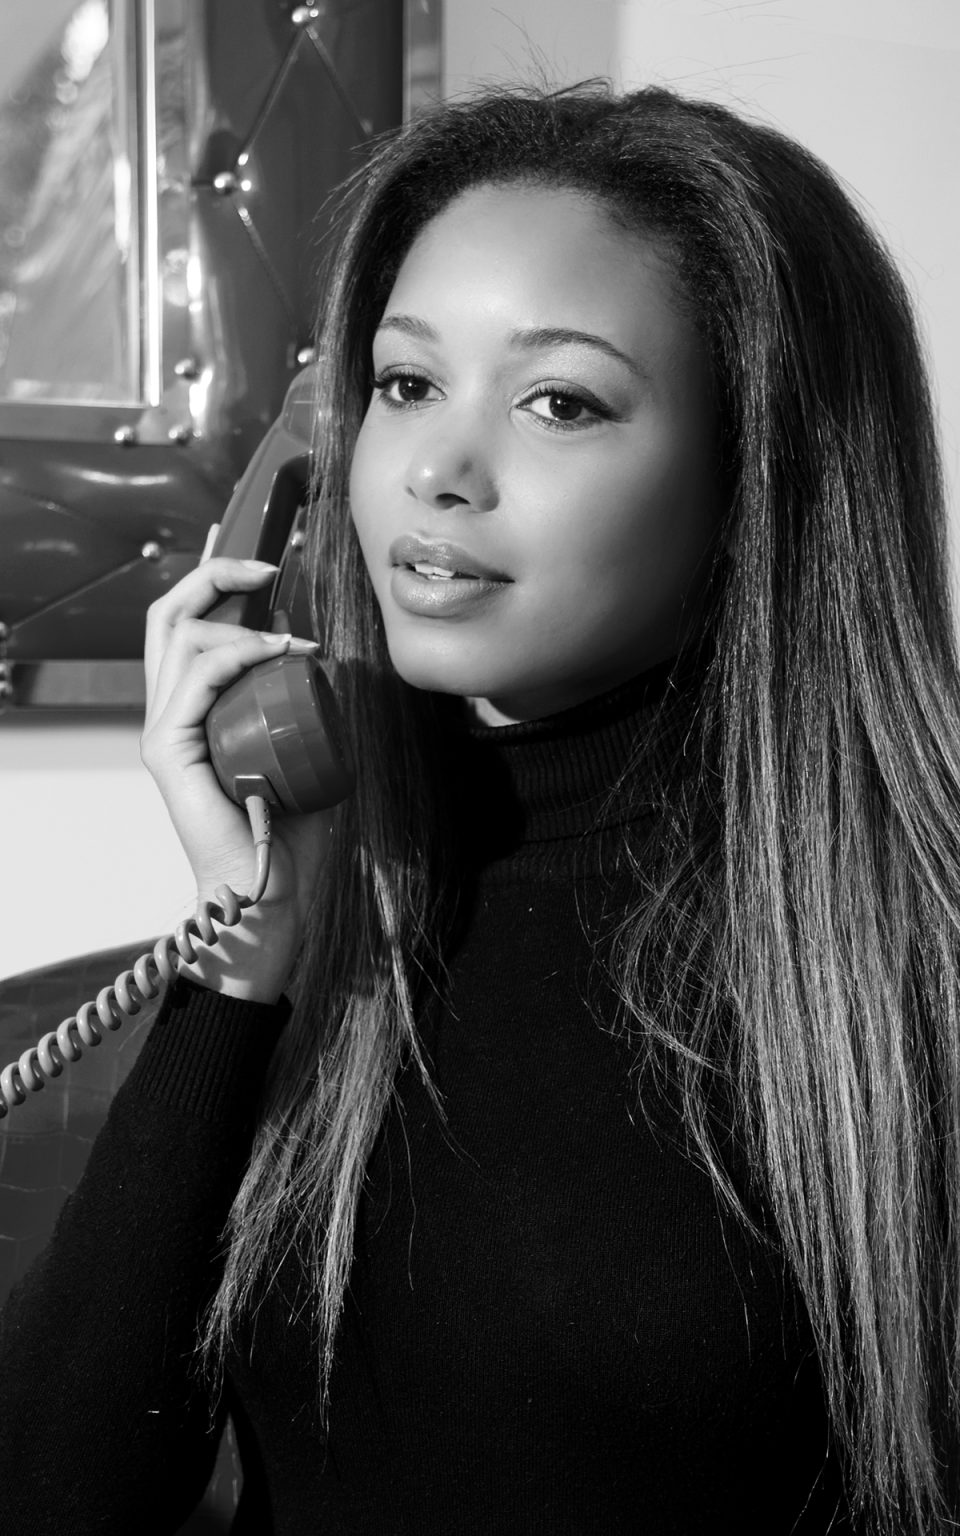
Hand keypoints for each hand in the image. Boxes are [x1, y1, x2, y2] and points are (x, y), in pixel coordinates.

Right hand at [140, 557, 332, 1001]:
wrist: (272, 893)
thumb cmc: (291, 829)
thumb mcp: (310, 746)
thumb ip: (314, 708)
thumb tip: (342, 660)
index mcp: (195, 706)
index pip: (188, 624)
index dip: (219, 582)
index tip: (272, 570)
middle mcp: (171, 711)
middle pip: (167, 615)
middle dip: (215, 576)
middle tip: (268, 571)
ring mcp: (165, 729)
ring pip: (180, 638)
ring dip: (243, 624)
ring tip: (295, 645)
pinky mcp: (168, 750)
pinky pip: (194, 678)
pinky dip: (236, 654)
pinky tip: (277, 655)